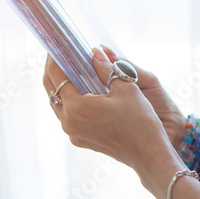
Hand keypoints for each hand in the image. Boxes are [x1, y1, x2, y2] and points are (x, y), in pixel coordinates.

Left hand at [42, 48, 175, 176]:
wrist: (148, 154)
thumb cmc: (140, 121)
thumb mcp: (125, 88)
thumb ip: (106, 68)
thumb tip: (94, 51)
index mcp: (76, 107)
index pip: (56, 75)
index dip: (55, 57)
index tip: (56, 44)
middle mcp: (68, 122)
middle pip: (51, 90)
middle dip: (53, 70)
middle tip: (59, 53)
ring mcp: (72, 133)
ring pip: (58, 104)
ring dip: (60, 86)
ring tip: (68, 69)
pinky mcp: (80, 139)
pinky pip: (67, 116)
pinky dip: (69, 100)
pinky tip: (79, 90)